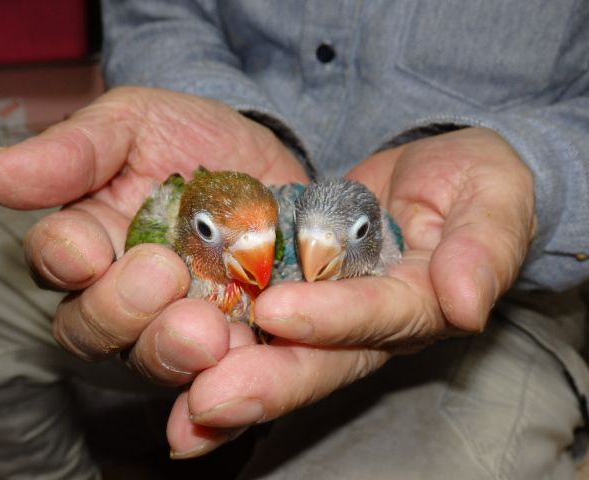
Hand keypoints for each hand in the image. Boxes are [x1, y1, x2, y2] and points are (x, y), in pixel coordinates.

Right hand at [0, 85, 308, 448]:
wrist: (270, 163)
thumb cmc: (193, 140)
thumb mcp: (137, 123)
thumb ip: (78, 148)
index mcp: (95, 242)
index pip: (58, 262)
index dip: (63, 258)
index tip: (84, 249)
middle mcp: (129, 296)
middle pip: (96, 329)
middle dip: (121, 310)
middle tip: (162, 275)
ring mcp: (184, 322)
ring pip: (157, 361)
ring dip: (173, 353)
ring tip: (206, 331)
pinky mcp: (242, 341)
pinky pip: (228, 380)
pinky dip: (229, 390)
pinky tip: (236, 379)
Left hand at [168, 127, 536, 455]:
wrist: (432, 174)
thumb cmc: (473, 182)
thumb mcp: (493, 198)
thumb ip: (483, 247)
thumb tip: (467, 304)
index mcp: (417, 306)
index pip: (377, 319)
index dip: (334, 319)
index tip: (282, 312)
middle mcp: (362, 326)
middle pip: (315, 362)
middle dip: (264, 383)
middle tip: (207, 403)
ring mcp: (321, 312)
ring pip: (273, 356)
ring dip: (223, 381)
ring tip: (177, 414)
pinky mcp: (285, 288)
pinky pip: (246, 323)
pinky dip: (210, 343)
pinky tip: (163, 352)